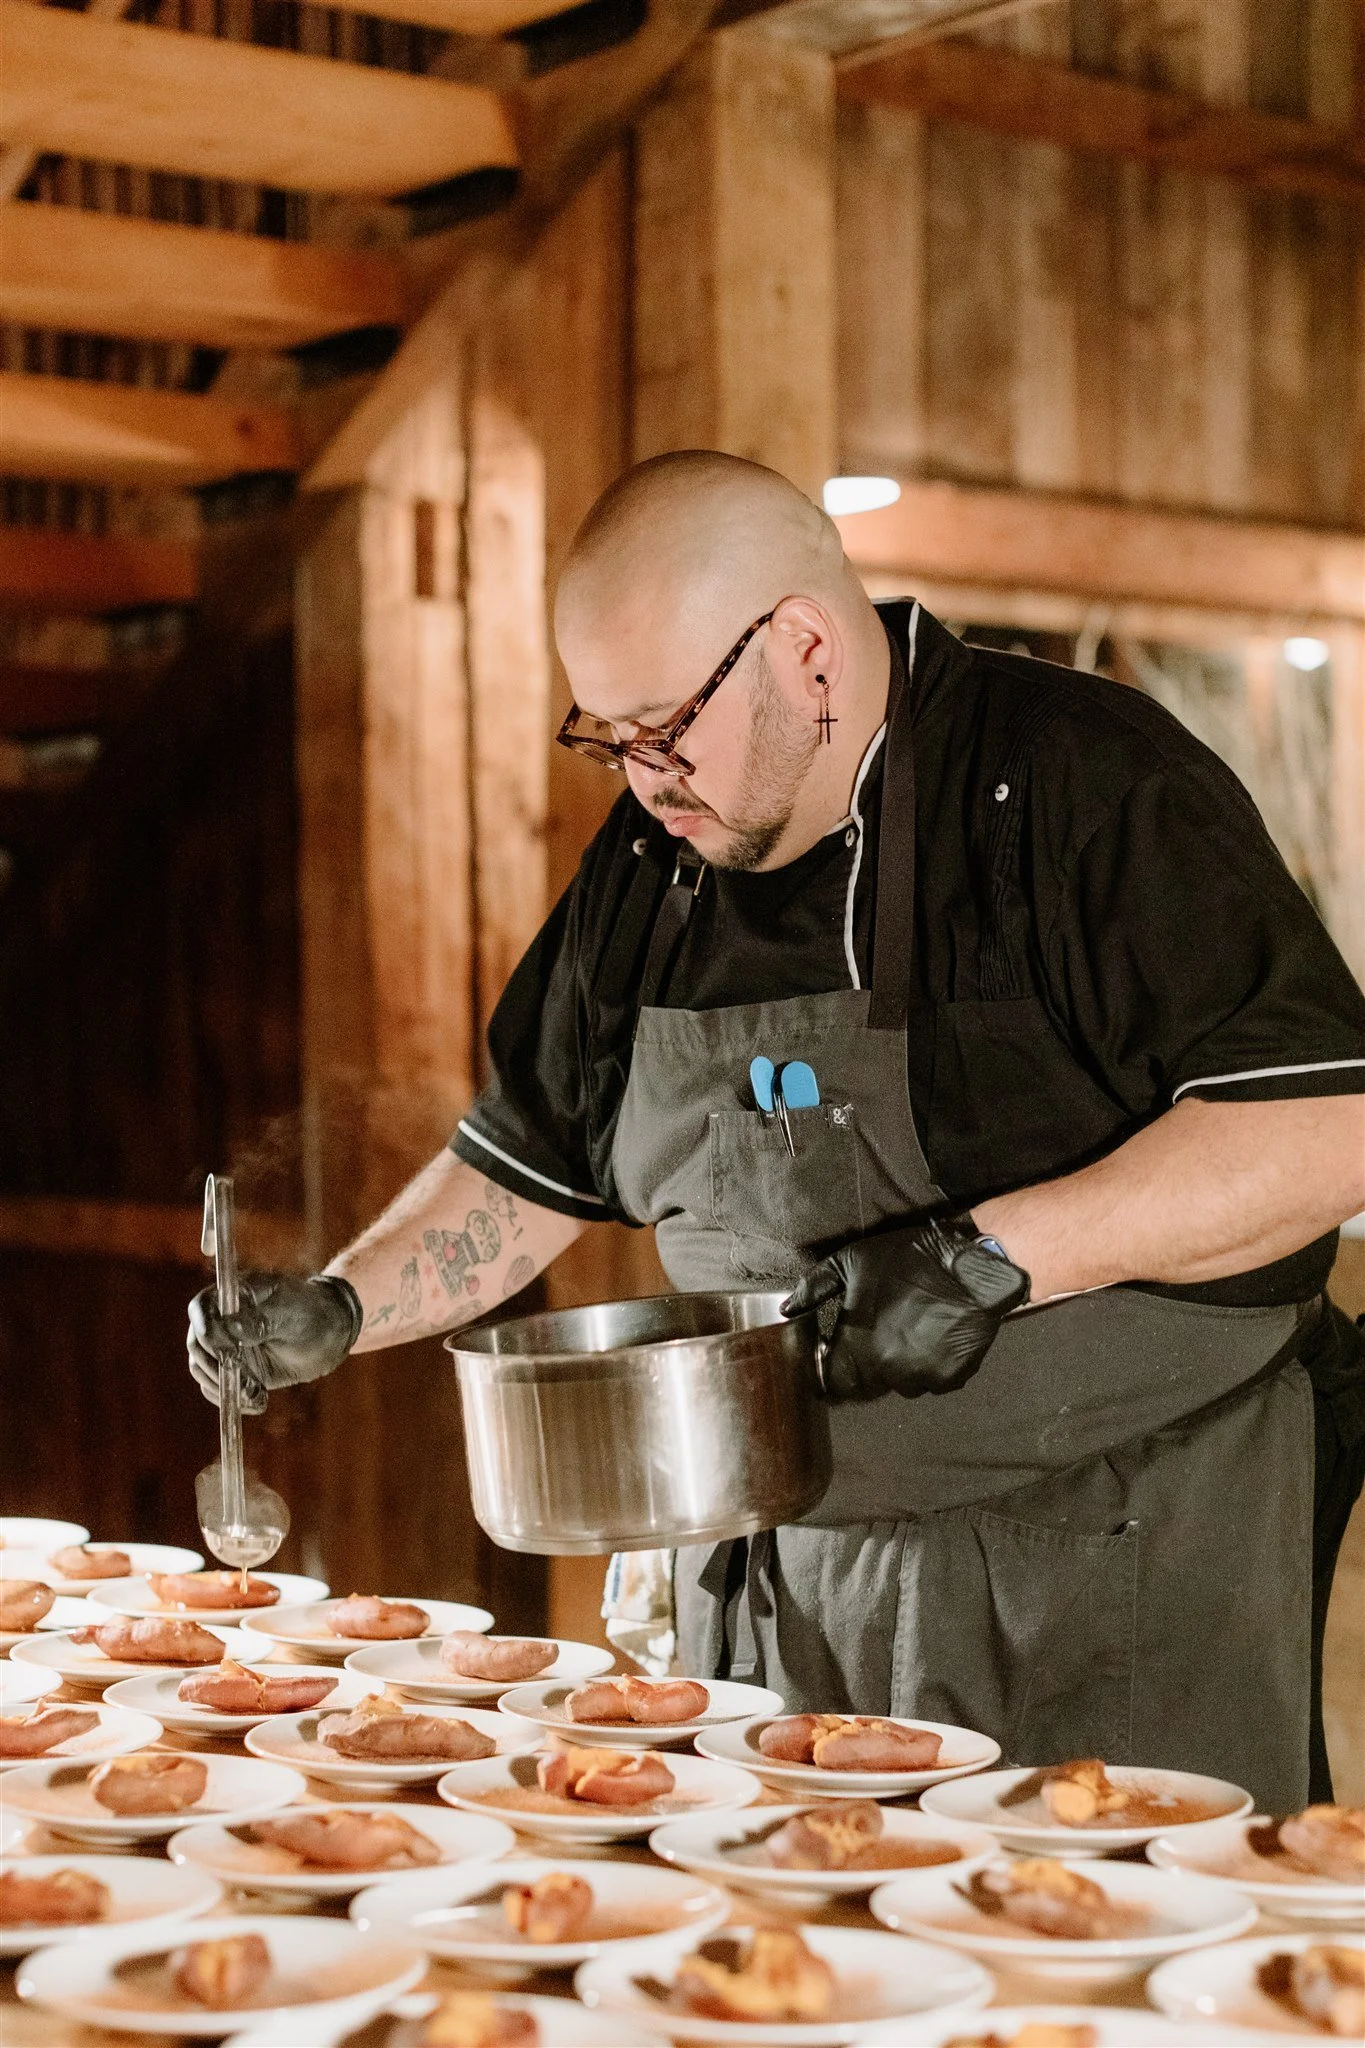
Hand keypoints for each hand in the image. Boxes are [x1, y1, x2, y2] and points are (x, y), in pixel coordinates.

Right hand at [187, 1273, 362, 1410]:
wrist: (326, 1337)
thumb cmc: (310, 1313)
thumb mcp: (291, 1312)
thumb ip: (261, 1320)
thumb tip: (230, 1329)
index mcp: (232, 1295)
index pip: (200, 1309)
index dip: (206, 1331)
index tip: (227, 1352)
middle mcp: (220, 1320)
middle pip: (197, 1343)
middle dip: (216, 1365)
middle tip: (243, 1379)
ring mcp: (223, 1347)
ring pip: (201, 1369)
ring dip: (224, 1385)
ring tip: (257, 1393)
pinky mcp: (231, 1371)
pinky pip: (215, 1388)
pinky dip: (230, 1399)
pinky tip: (257, 1401)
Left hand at [782, 1216, 1029, 1401]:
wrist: (973, 1266)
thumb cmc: (908, 1260)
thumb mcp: (853, 1261)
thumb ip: (815, 1287)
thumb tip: (787, 1308)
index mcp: (860, 1347)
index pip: (830, 1383)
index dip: (826, 1371)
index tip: (831, 1355)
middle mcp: (889, 1371)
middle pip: (864, 1386)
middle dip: (861, 1368)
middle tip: (870, 1339)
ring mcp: (923, 1378)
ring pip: (898, 1385)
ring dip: (894, 1368)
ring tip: (903, 1334)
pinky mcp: (952, 1378)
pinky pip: (930, 1381)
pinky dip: (926, 1367)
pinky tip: (931, 1338)